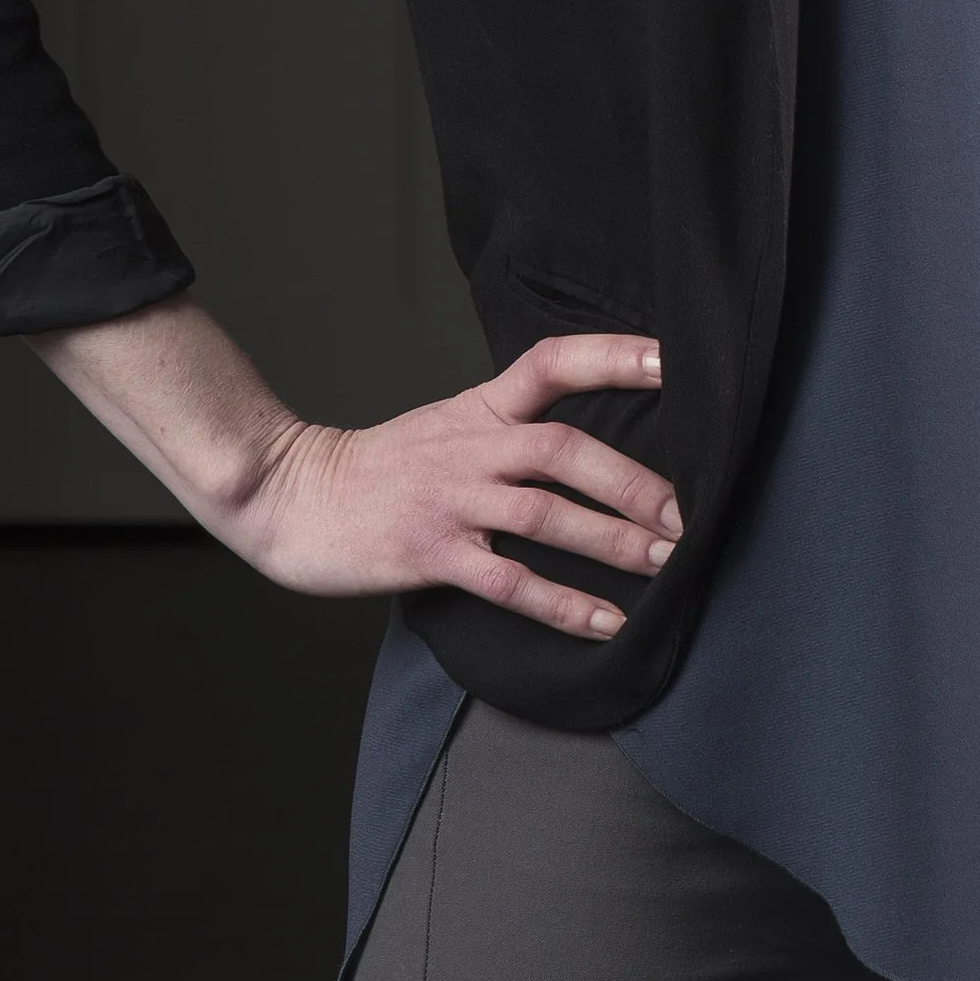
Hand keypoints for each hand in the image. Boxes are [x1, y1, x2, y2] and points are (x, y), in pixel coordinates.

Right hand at [225, 330, 680, 640]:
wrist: (290, 497)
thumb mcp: (446, 426)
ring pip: (546, 514)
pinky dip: (564, 604)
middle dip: (633, 482)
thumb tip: (589, 448)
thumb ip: (508, 428)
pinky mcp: (431, 553)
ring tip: (668, 564)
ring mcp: (451, 500)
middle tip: (689, 514)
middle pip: (564, 448)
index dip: (613, 357)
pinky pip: (510, 581)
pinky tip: (608, 623)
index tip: (672, 358)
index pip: (551, 363)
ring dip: (613, 540)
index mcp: (478, 409)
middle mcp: (470, 447)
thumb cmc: (380, 470)